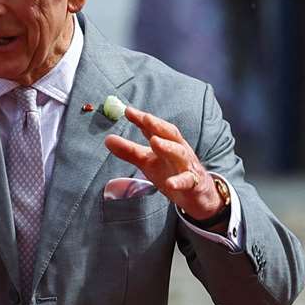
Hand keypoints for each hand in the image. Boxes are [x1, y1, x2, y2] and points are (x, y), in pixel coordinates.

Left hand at [104, 105, 225, 221]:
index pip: (156, 128)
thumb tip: (108, 139)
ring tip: (154, 142)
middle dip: (159, 126)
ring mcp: (187, 166)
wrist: (197, 193)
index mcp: (169, 143)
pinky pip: (187, 181)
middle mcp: (180, 151)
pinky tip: (170, 183)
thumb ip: (129, 151)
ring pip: (180, 154)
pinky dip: (179, 181)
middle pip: (171, 135)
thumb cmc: (171, 172)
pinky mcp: (193, 184)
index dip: (143, 119)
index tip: (128, 111)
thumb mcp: (147, 162)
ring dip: (168, 147)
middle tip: (146, 118)